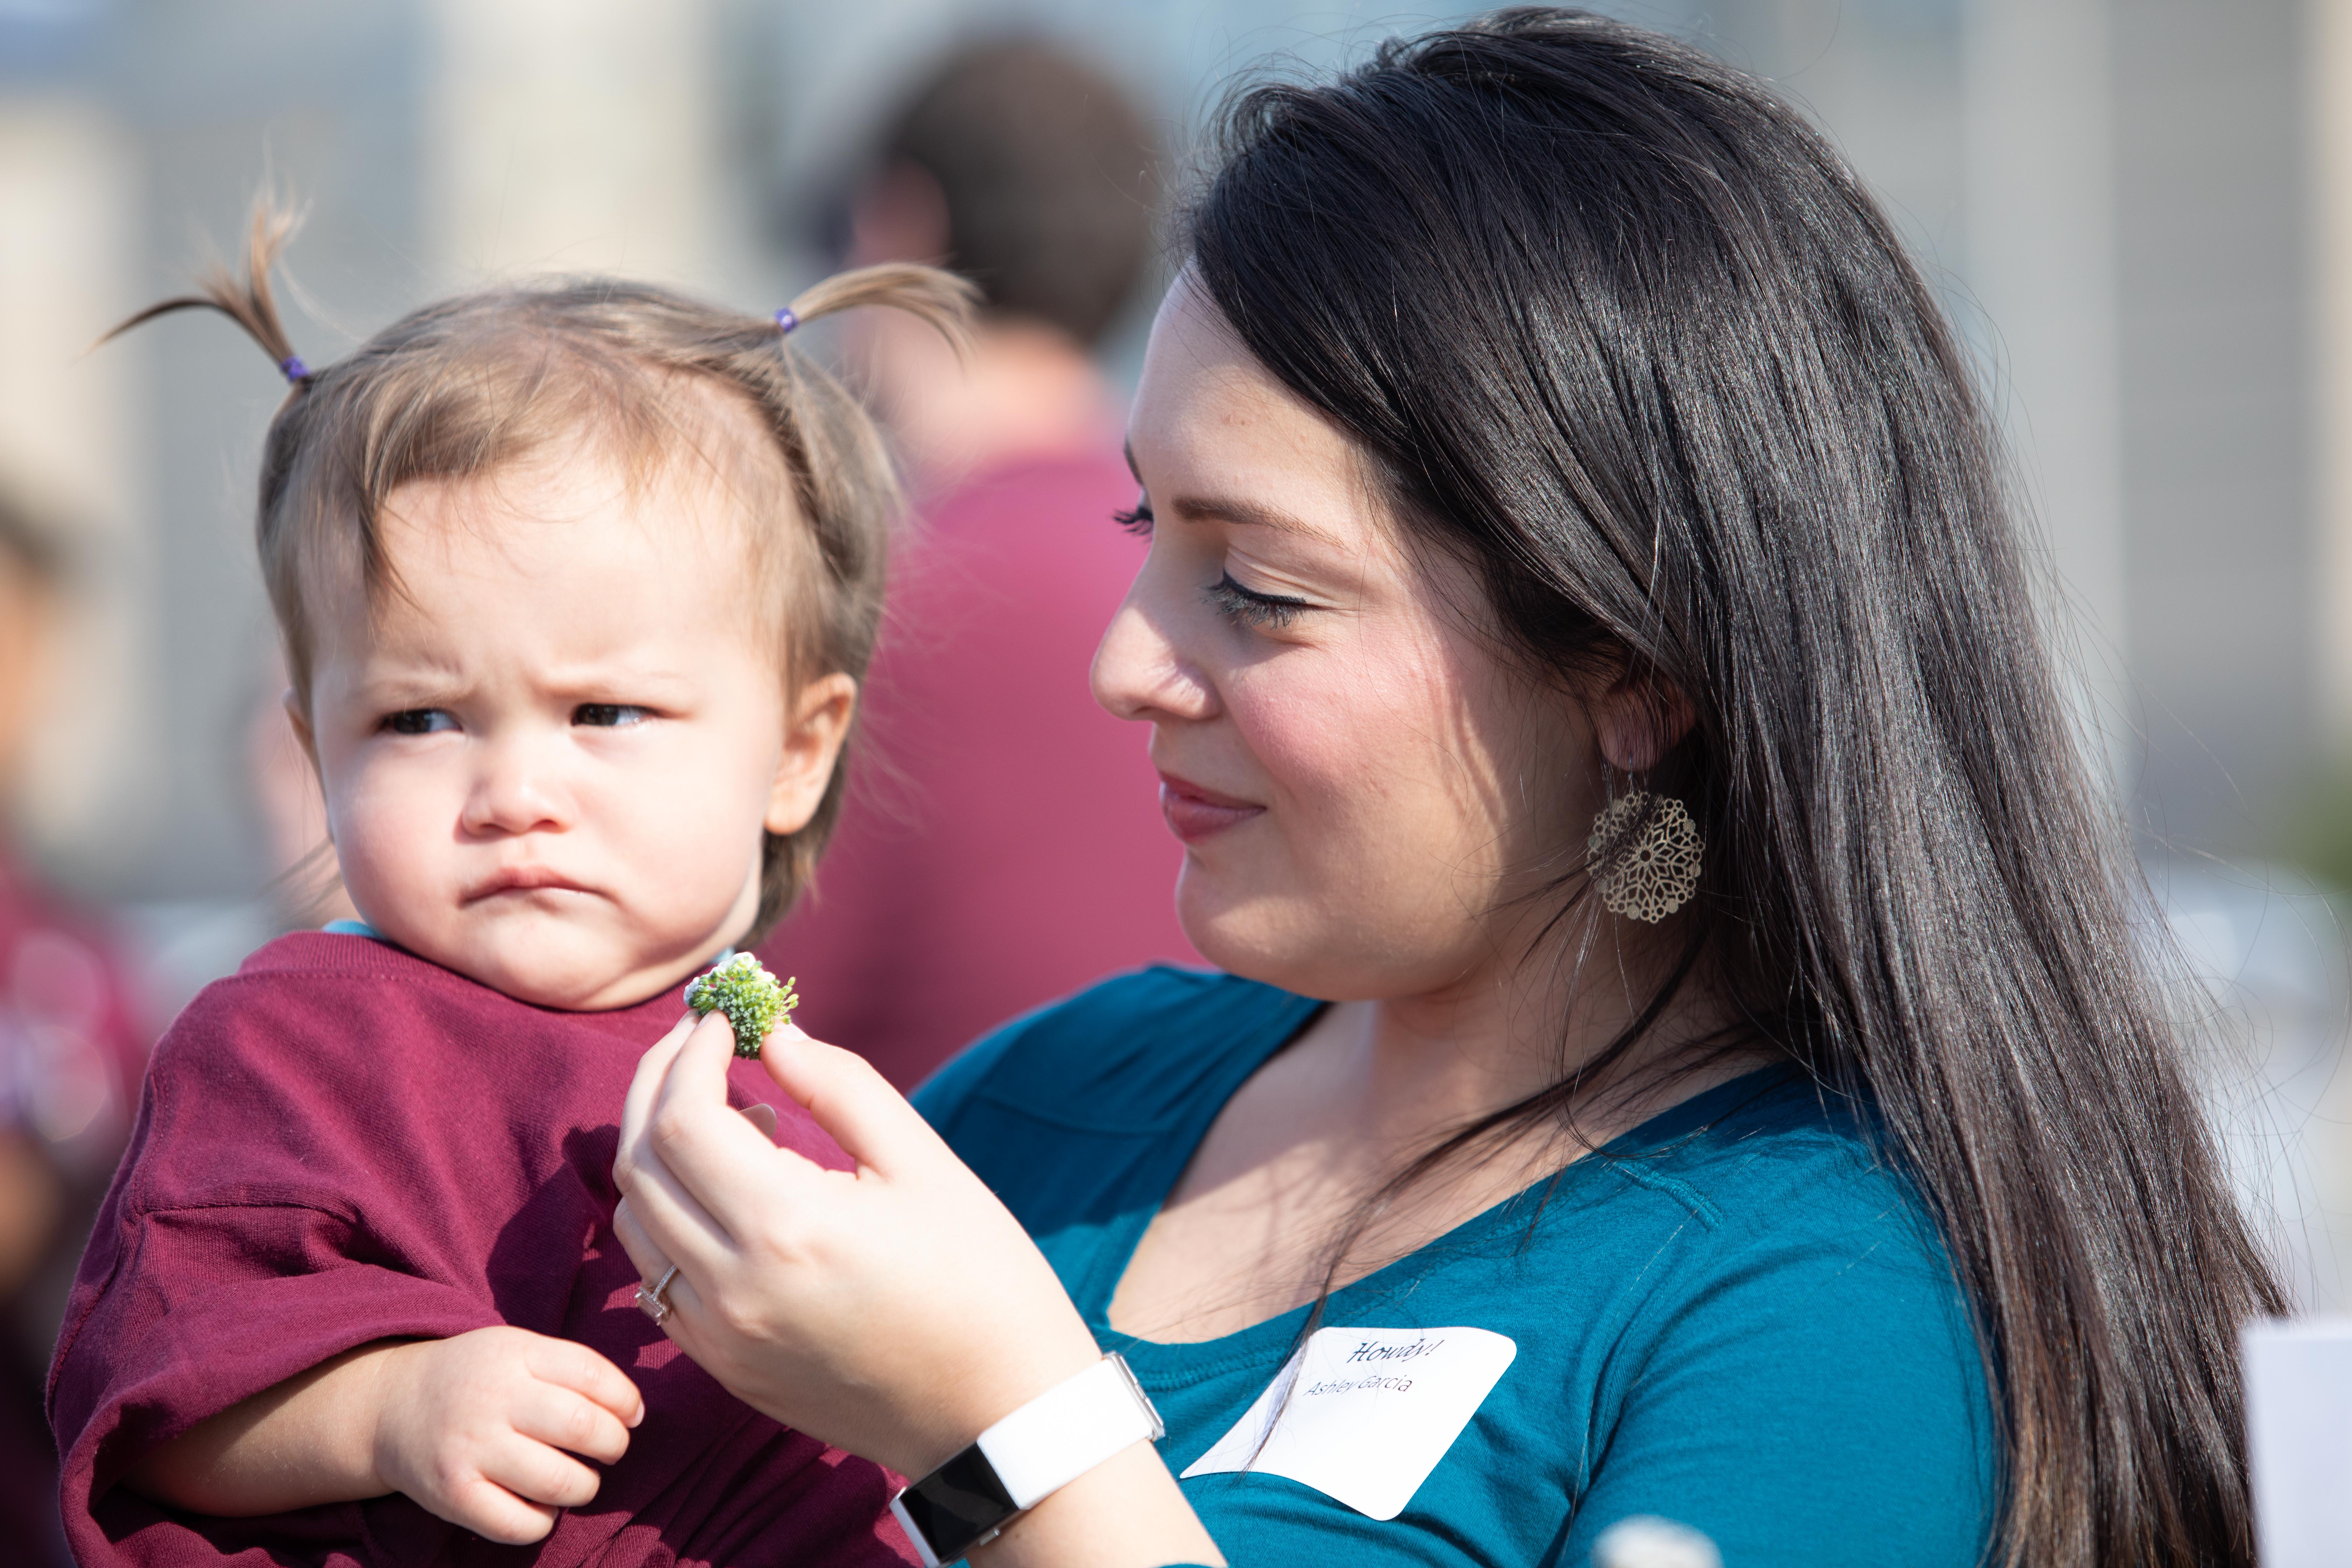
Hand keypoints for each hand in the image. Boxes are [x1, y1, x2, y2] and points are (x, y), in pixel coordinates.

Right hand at [369, 1325, 644, 1543]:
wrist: (390, 1406)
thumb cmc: (474, 1379)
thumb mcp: (516, 1350)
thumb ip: (570, 1368)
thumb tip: (633, 1412)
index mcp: (515, 1354)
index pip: (593, 1375)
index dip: (626, 1400)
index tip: (632, 1415)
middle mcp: (492, 1400)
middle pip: (582, 1427)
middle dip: (614, 1444)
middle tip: (610, 1448)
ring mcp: (471, 1450)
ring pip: (559, 1481)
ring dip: (585, 1486)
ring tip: (578, 1479)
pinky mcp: (454, 1496)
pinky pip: (520, 1524)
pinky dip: (545, 1521)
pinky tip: (542, 1505)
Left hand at [611, 1012, 1103, 1478]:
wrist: (999, 1413)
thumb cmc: (982, 1280)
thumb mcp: (923, 1165)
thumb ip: (840, 1086)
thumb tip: (773, 1035)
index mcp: (787, 1228)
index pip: (683, 1118)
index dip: (689, 1053)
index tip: (720, 1019)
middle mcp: (734, 1288)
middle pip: (639, 1165)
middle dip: (658, 1087)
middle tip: (701, 1045)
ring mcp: (720, 1338)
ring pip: (635, 1223)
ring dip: (659, 1154)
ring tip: (736, 1121)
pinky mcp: (725, 1369)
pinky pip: (657, 1281)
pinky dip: (668, 1220)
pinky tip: (729, 1196)